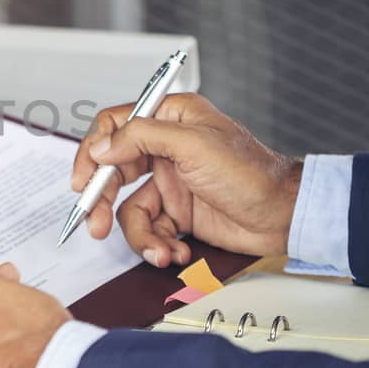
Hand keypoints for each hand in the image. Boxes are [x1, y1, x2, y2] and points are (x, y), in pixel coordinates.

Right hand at [70, 93, 302, 266]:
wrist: (283, 217)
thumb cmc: (253, 173)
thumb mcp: (194, 144)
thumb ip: (142, 137)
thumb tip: (102, 146)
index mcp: (170, 118)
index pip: (115, 126)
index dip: (94, 152)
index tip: (85, 179)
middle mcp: (166, 147)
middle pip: (114, 169)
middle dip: (102, 200)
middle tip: (93, 221)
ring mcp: (170, 181)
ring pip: (128, 206)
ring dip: (138, 234)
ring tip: (156, 249)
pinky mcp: (176, 212)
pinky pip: (149, 228)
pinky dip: (157, 244)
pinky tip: (175, 250)